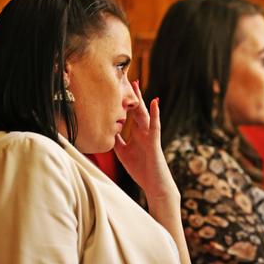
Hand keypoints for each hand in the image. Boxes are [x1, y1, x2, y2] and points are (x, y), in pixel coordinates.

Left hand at [113, 81, 177, 200]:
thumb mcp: (123, 153)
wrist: (154, 184)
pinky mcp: (155, 141)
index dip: (123, 102)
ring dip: (141, 99)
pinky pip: (155, 125)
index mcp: (137, 134)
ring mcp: (150, 135)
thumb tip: (107, 130)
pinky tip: (155, 102)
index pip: (130, 115)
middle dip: (132, 96)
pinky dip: (156, 113)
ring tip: (137, 85)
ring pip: (145, 114)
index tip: (116, 89)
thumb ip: (117, 140)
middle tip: (127, 79)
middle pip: (137, 110)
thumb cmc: (141, 169)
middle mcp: (144, 131)